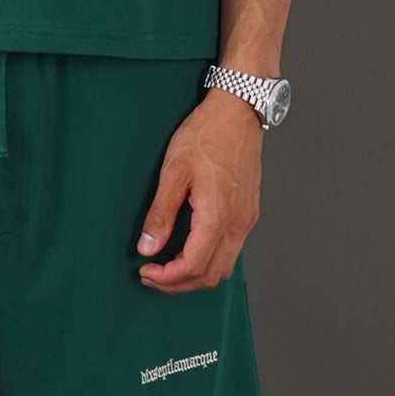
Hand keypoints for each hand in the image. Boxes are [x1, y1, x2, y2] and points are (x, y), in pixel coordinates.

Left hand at [135, 91, 261, 291]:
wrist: (238, 111)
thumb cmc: (207, 134)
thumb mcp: (173, 172)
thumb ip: (161, 214)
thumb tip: (147, 247)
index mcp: (217, 216)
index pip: (192, 267)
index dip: (167, 277)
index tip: (146, 271)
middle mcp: (237, 223)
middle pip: (210, 276)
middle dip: (179, 284)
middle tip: (153, 276)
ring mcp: (246, 219)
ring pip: (224, 267)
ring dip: (196, 275)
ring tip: (169, 267)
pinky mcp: (249, 212)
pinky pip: (232, 250)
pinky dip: (210, 260)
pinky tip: (191, 249)